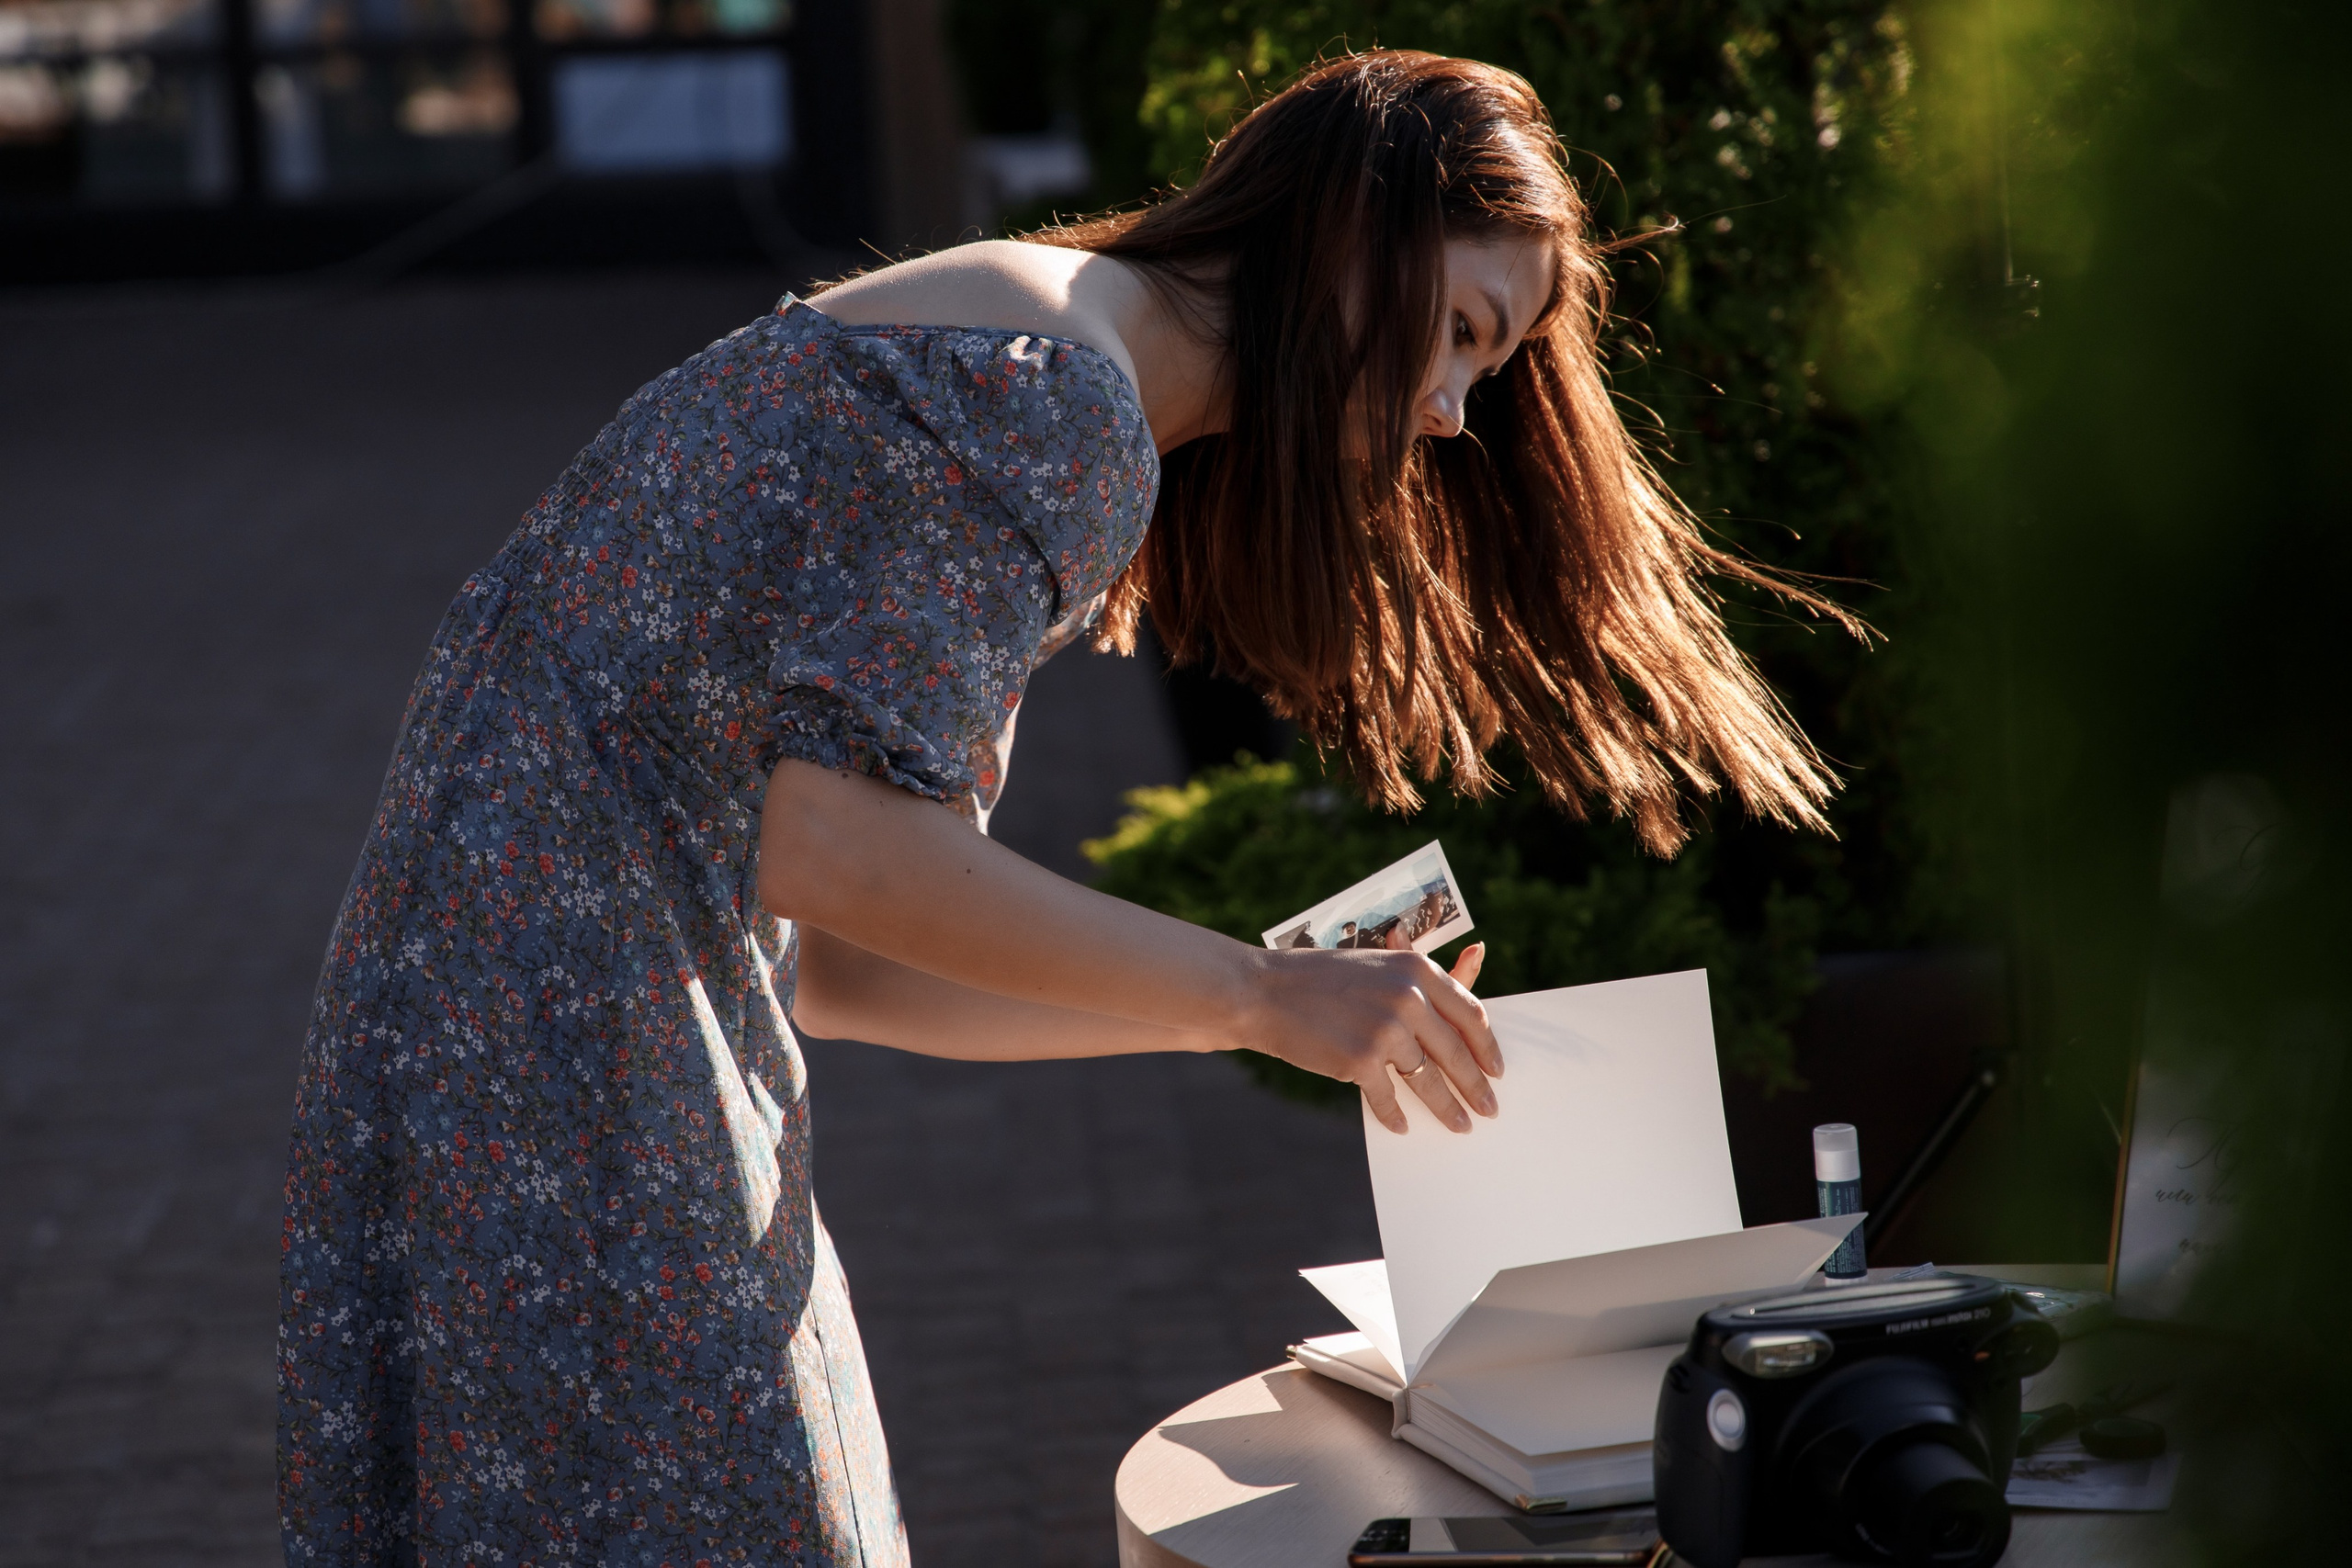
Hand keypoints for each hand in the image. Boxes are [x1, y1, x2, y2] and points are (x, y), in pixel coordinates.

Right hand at [1234, 941, 1497, 1133]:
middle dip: (1476, 1086)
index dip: (1487, 1047)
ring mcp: (1385, 1030)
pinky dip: (1395, 1115)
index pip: (1471, 1014)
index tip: (1496, 1069)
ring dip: (1446, 1108)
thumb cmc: (1317, 980)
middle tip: (1489, 1109)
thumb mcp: (1374, 970)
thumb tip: (1452, 1031)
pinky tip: (1402, 1125)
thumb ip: (1413, 992)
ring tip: (1459, 1125)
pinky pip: (1388, 1097)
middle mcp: (1408, 998)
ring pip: (1427, 1080)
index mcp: (1417, 969)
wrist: (1263, 992)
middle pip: (1456, 1053)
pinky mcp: (1361, 1061)